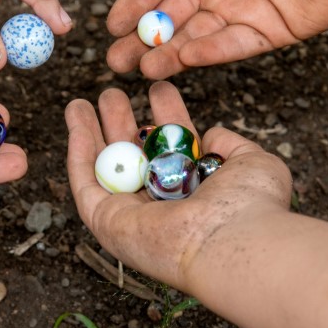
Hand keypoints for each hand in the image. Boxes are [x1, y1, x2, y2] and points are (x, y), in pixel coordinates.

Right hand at [65, 81, 291, 289]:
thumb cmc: (250, 205)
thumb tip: (210, 136)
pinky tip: (75, 118)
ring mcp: (132, 214)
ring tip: (80, 101)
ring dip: (90, 132)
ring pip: (105, 167)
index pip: (174, 150)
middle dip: (121, 122)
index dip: (165, 117)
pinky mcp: (107, 222)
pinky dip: (78, 149)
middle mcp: (163, 204)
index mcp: (195, 192)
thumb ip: (230, 146)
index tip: (158, 88)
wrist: (233, 239)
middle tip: (111, 93)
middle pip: (134, 157)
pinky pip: (86, 181)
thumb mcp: (252, 162)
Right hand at [106, 0, 327, 78]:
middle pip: (173, 12)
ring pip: (198, 34)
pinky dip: (209, 53)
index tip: (112, 24)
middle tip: (116, 60)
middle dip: (143, 36)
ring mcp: (245, 6)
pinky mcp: (272, 30)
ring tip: (141, 68)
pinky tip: (185, 59)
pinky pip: (233, 45)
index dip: (135, 0)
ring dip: (169, 51)